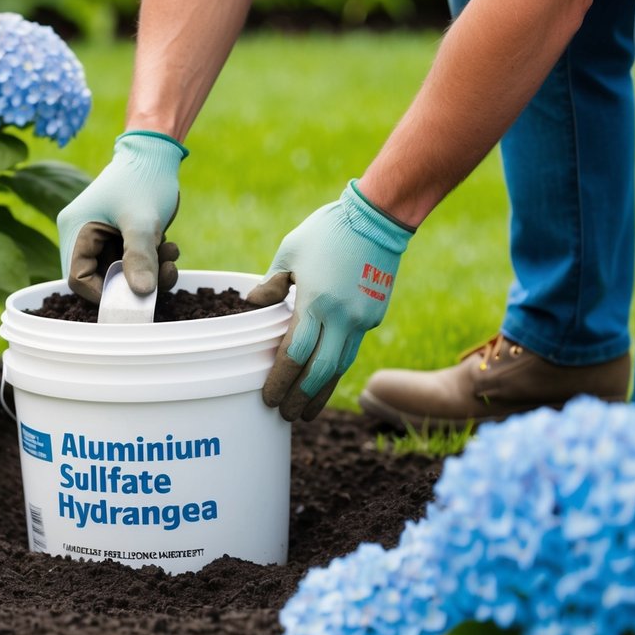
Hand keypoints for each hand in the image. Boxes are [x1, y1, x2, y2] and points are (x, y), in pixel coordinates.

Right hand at [57, 131, 185, 301]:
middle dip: (134, 282)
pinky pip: (131, 261)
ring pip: (120, 272)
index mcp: (76, 229)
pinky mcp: (119, 236)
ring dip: (148, 272)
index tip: (135, 296)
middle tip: (164, 273)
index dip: (103, 294)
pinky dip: (151, 262)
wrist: (157, 152)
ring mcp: (102, 237)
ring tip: (171, 256)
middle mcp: (83, 235)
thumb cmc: (144, 178)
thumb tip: (142, 294)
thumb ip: (140, 258)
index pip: (77, 278)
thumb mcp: (143, 221)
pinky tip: (170, 248)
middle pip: (101, 278)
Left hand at [247, 181, 413, 420]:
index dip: (280, 379)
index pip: (295, 353)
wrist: (378, 219)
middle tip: (286, 415)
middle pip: (319, 370)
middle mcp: (342, 316)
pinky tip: (324, 380)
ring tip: (307, 413)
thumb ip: (272, 282)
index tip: (268, 396)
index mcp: (316, 301)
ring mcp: (362, 318)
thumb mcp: (290, 250)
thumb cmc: (329, 230)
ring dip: (322, 392)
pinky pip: (352, 349)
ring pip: (340, 366)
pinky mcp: (374, 315)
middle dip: (301, 396)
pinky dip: (336, 369)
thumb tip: (255, 305)